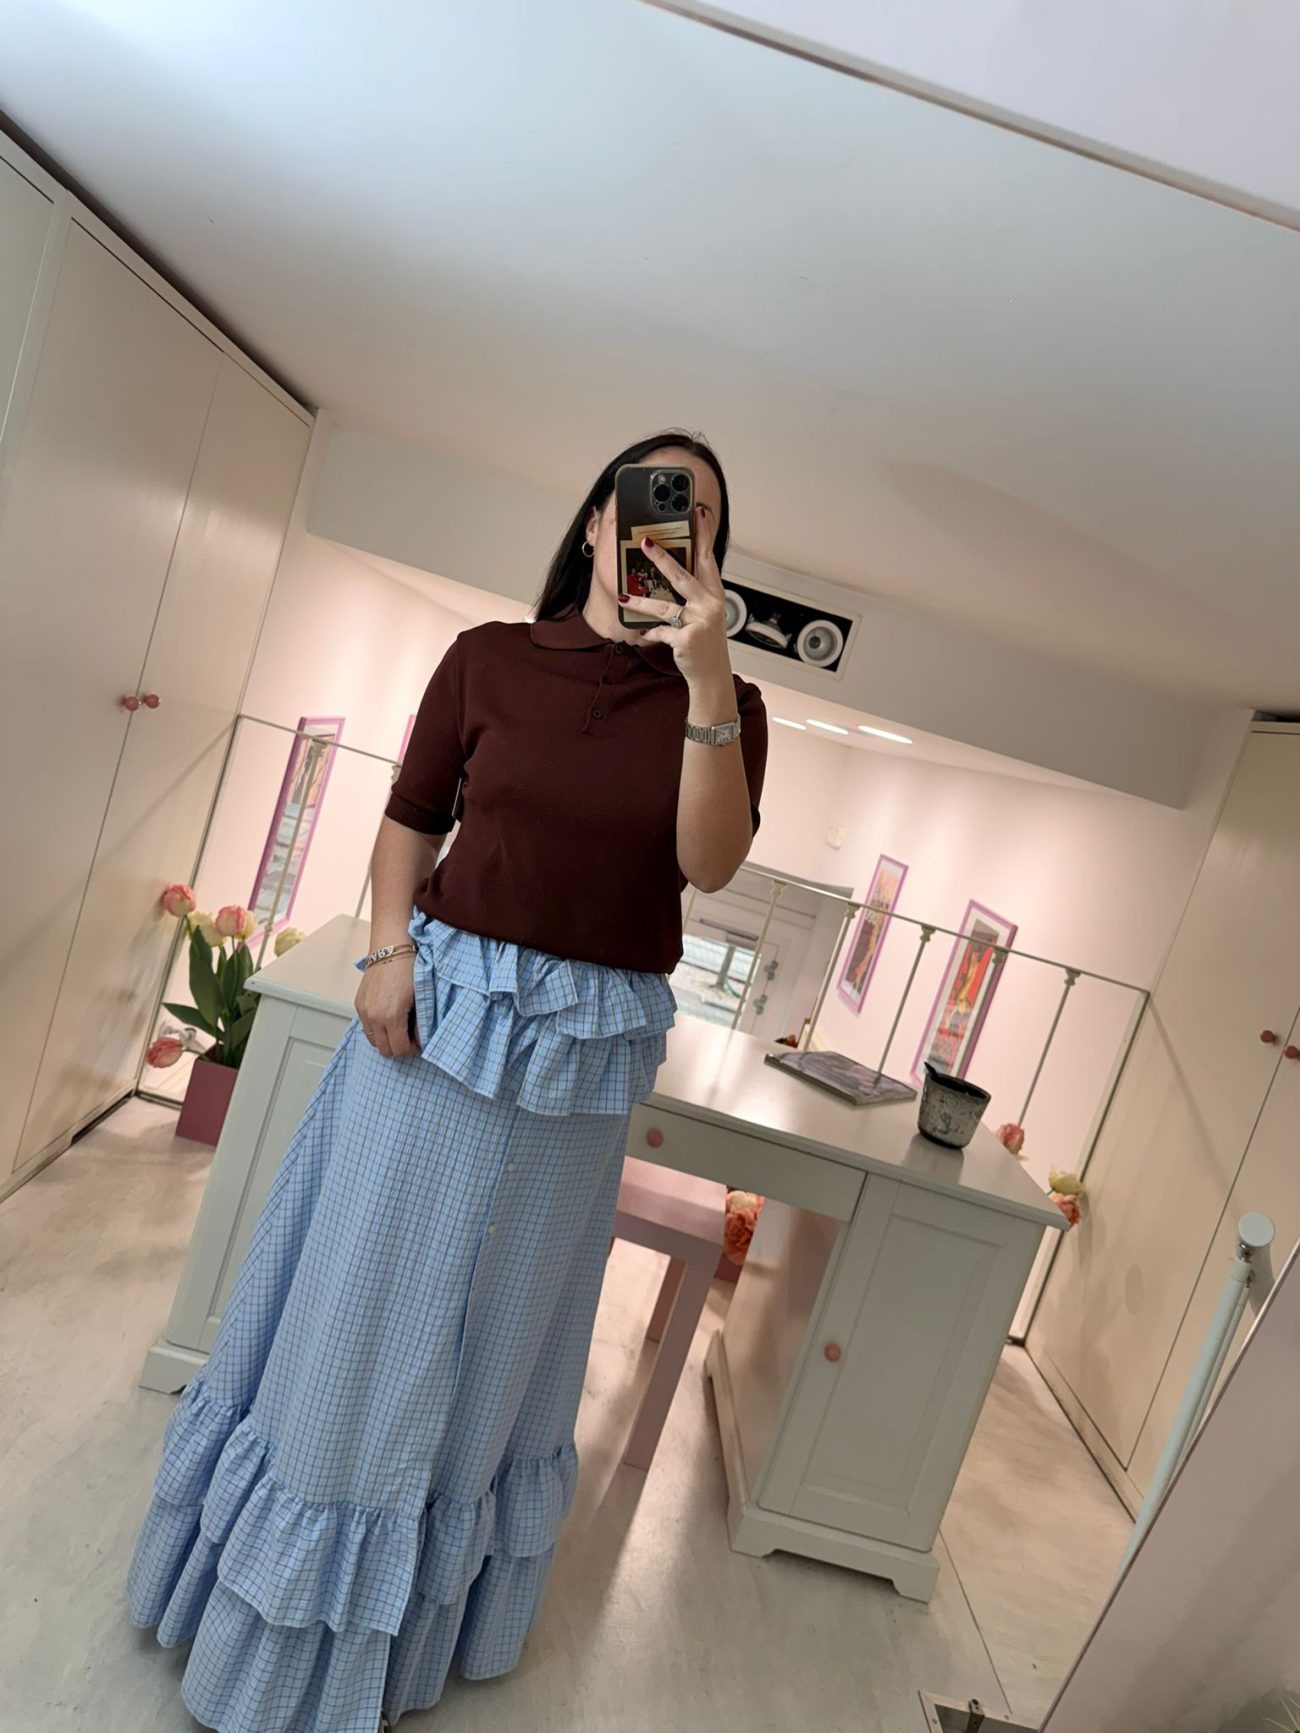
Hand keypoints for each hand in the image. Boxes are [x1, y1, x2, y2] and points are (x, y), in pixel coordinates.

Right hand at [354, 955, 418, 1057]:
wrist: (391, 948)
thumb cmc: (409, 968)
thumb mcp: (420, 998)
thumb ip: (419, 1022)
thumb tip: (419, 1038)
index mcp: (391, 1016)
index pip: (399, 1049)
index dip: (412, 1050)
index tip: (418, 1043)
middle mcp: (374, 1016)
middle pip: (385, 1050)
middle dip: (399, 1048)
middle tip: (409, 1039)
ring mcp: (364, 1011)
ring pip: (373, 1041)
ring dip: (386, 1040)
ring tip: (398, 1029)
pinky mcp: (359, 1004)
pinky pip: (366, 1027)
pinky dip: (377, 1028)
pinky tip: (388, 1019)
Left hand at [628, 505, 733, 686]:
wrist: (711, 675)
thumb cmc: (704, 641)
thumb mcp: (703, 614)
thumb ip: (691, 593)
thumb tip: (668, 569)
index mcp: (714, 594)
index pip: (708, 559)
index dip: (704, 535)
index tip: (699, 513)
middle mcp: (710, 605)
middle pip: (682, 576)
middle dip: (662, 558)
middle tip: (645, 542)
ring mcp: (700, 622)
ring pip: (664, 607)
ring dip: (640, 602)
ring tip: (622, 597)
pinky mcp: (687, 640)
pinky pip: (662, 631)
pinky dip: (651, 633)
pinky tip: (643, 632)